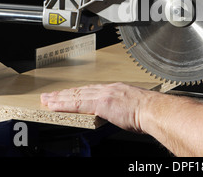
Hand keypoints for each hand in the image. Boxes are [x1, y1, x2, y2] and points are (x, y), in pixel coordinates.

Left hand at [41, 82, 202, 155]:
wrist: (155, 110)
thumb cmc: (150, 110)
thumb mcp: (135, 106)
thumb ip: (124, 108)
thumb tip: (125, 113)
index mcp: (116, 90)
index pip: (92, 91)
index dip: (78, 93)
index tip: (68, 94)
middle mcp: (108, 89)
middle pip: (81, 91)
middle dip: (64, 94)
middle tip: (49, 95)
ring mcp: (104, 94)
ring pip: (76, 95)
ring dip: (60, 98)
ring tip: (47, 100)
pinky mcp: (101, 103)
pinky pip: (78, 103)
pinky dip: (64, 104)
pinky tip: (54, 105)